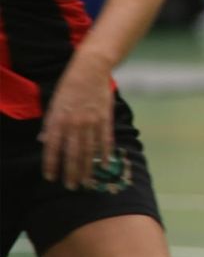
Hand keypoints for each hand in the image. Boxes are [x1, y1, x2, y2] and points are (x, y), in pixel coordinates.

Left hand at [39, 53, 113, 188]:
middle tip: (71, 186)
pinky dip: (105, 153)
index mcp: (59, 120)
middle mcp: (75, 124)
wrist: (91, 69)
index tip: (50, 178)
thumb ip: (50, 124)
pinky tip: (104, 164)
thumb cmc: (69, 85)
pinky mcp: (105, 118)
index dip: (51, 164)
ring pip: (89, 150)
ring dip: (87, 168)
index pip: (53, 148)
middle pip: (73, 154)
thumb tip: (45, 140)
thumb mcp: (53, 104)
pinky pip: (105, 140)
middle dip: (71, 172)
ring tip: (86, 181)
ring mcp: (92, 122)